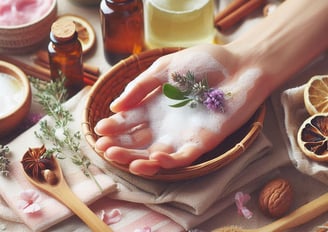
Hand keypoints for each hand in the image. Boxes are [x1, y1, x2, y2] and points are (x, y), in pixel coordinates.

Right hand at [94, 44, 264, 175]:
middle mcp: (166, 123)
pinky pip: (183, 157)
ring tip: (121, 157)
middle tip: (104, 148)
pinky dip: (169, 161)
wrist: (241, 66)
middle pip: (138, 141)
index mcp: (155, 105)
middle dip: (120, 145)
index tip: (99, 130)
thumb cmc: (205, 62)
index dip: (114, 127)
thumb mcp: (166, 68)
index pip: (129, 120)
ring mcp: (183, 134)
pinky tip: (154, 158)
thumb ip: (141, 86)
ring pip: (156, 155)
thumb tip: (115, 106)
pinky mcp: (203, 142)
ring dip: (138, 159)